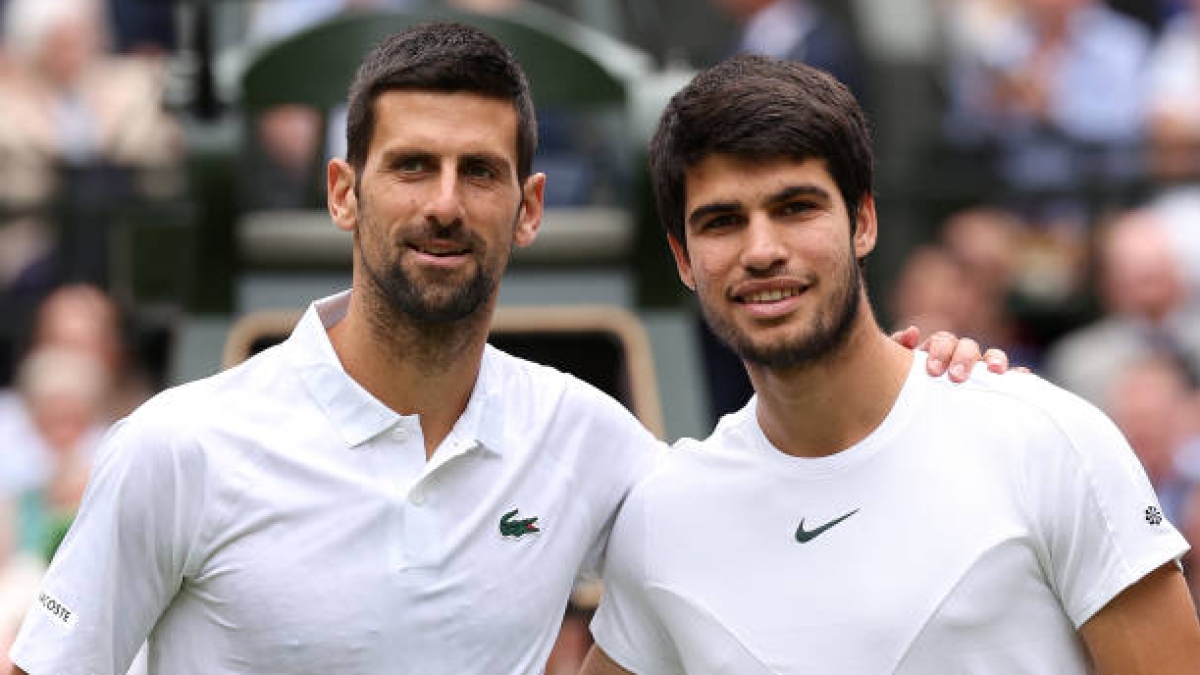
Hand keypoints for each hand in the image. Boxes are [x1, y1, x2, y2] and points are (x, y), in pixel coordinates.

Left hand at [890, 326, 1018, 382]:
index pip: (943, 341)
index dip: (939, 351)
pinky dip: (1016, 374)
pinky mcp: (995, 386)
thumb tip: (913, 332)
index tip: (933, 371)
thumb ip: (900, 349)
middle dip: (963, 358)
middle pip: (966, 346)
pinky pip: (1011, 376)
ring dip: (994, 359)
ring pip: (990, 356)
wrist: (909, 416)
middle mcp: (959, 357)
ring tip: (995, 371)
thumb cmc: (905, 391)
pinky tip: (1022, 376)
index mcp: (937, 351)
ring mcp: (978, 370)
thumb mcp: (897, 371)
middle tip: (955, 378)